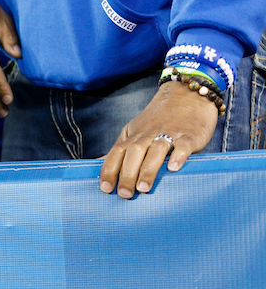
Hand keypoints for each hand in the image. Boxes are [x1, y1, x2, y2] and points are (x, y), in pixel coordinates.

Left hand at [99, 81, 218, 198]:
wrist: (186, 94)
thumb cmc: (158, 119)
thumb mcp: (134, 130)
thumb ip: (121, 148)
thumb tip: (98, 164)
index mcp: (133, 136)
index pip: (116, 153)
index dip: (109, 170)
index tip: (105, 188)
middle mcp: (148, 135)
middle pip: (133, 153)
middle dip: (126, 174)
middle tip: (124, 194)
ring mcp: (170, 134)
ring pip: (155, 151)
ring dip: (148, 169)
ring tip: (143, 188)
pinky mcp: (190, 135)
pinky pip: (183, 145)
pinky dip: (178, 155)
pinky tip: (173, 168)